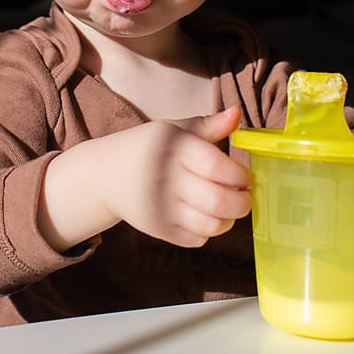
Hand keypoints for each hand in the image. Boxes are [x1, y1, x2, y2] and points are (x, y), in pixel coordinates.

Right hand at [102, 104, 251, 247]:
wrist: (108, 174)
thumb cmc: (151, 147)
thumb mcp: (176, 129)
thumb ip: (209, 125)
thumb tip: (236, 113)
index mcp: (173, 149)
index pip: (217, 167)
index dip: (239, 175)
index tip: (244, 176)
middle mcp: (166, 179)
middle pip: (218, 201)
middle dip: (242, 202)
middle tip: (244, 195)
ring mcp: (161, 208)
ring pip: (212, 225)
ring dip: (229, 219)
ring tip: (228, 206)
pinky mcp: (158, 229)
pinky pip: (197, 239)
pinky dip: (209, 230)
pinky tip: (206, 215)